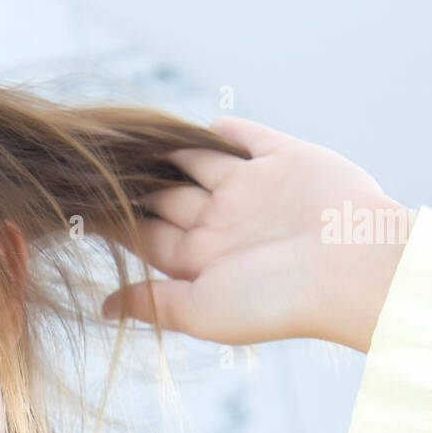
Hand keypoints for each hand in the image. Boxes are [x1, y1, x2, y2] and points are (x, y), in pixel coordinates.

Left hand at [101, 116, 417, 352]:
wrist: (353, 267)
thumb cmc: (277, 300)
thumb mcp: (200, 310)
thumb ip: (151, 302)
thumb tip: (100, 309)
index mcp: (198, 259)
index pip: (143, 231)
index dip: (112, 216)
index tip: (77, 199)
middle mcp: (221, 221)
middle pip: (164, 193)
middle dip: (130, 178)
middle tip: (88, 157)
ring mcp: (251, 189)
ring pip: (197, 160)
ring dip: (165, 148)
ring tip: (128, 132)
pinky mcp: (283, 159)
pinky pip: (245, 137)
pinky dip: (222, 130)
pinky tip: (195, 122)